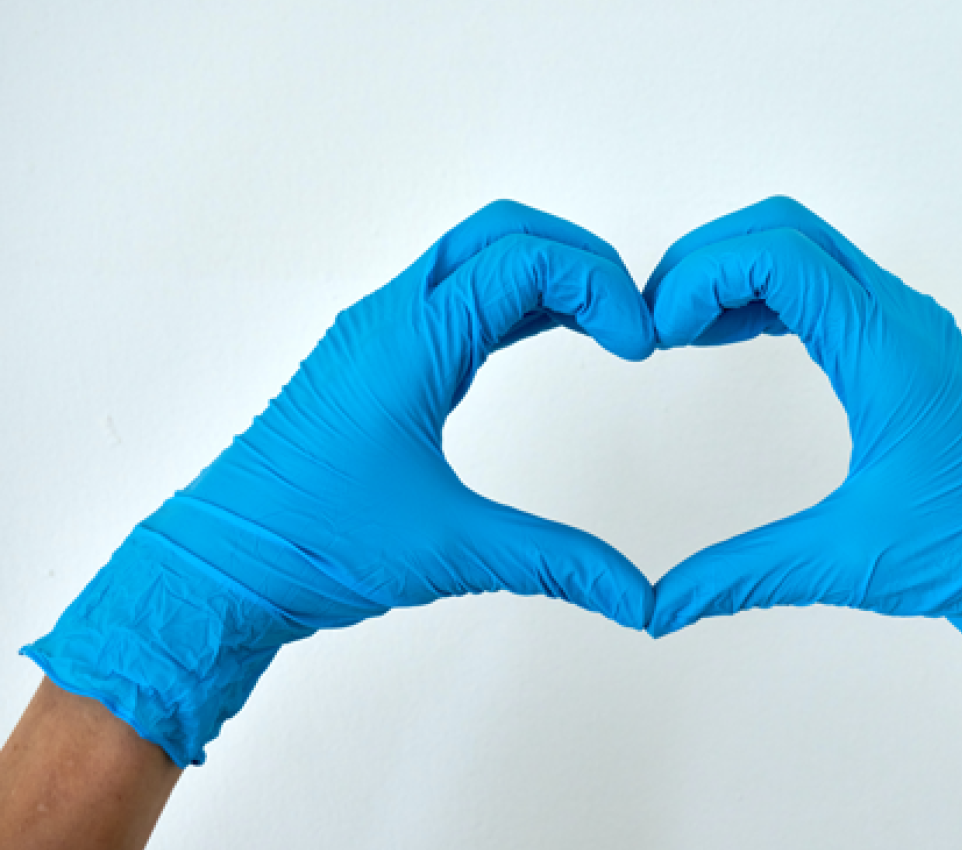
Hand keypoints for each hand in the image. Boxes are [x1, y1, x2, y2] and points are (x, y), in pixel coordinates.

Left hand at [22, 200, 655, 765]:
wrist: (221, 566)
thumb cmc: (310, 543)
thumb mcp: (451, 550)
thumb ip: (556, 564)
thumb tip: (636, 596)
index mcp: (410, 341)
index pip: (525, 261)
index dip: (600, 287)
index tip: (640, 344)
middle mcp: (391, 318)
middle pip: (502, 231)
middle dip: (580, 258)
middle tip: (631, 314)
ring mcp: (378, 333)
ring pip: (476, 256)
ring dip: (546, 273)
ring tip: (605, 323)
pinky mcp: (373, 359)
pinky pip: (454, 295)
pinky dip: (512, 300)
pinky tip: (548, 333)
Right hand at [644, 196, 961, 748]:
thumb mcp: (847, 561)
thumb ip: (741, 575)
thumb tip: (659, 606)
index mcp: (887, 350)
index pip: (780, 254)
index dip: (701, 276)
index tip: (657, 333)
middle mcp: (898, 318)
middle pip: (784, 227)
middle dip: (706, 258)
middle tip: (654, 319)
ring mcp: (905, 325)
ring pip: (804, 247)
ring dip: (733, 272)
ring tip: (676, 328)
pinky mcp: (904, 346)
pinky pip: (822, 285)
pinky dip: (763, 295)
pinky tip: (725, 337)